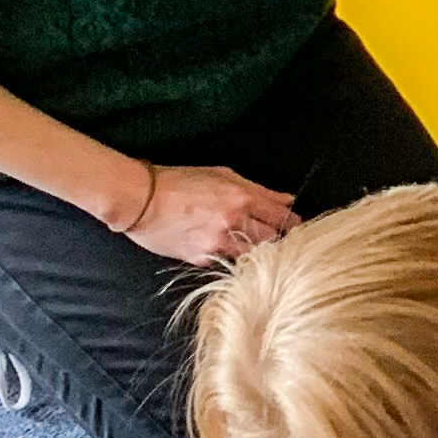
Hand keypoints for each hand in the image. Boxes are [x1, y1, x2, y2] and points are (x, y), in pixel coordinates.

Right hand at [119, 161, 296, 266]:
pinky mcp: (203, 260)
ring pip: (253, 256)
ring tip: (251, 246)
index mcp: (241, 198)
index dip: (293, 224)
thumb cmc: (179, 181)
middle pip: (273, 241)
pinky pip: (227, 262)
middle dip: (278, 240)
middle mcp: (234, 223)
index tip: (296, 227)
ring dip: (256, 252)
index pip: (282, 217)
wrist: (141, 201)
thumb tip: (286, 200)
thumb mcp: (221, 174)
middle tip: (278, 239)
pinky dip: (230, 257)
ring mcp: (218, 245)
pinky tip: (224, 249)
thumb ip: (257, 189)